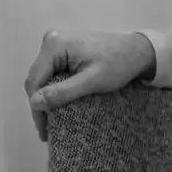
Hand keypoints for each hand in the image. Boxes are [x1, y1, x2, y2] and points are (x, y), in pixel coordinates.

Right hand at [23, 28, 154, 142]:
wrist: (137, 51)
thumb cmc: (118, 64)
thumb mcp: (91, 82)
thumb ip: (62, 92)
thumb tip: (35, 103)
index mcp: (54, 45)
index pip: (35, 80)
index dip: (36, 107)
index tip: (43, 130)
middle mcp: (51, 40)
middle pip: (37, 78)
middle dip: (40, 104)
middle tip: (47, 130)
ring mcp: (57, 44)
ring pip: (43, 77)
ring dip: (46, 98)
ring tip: (51, 122)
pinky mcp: (64, 50)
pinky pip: (53, 72)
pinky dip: (54, 88)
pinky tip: (58, 104)